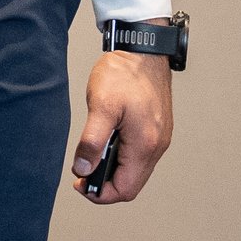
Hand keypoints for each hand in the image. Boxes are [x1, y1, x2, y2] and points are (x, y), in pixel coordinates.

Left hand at [71, 28, 172, 203]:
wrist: (142, 47)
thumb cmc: (123, 73)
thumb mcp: (101, 105)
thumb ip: (92, 141)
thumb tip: (83, 169)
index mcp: (145, 145)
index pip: (125, 189)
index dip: (101, 193)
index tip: (80, 184)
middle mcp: (157, 145)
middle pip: (132, 182)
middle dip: (106, 183)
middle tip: (83, 171)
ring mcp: (160, 136)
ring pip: (137, 169)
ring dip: (114, 169)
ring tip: (92, 156)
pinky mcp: (157, 127)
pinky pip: (140, 153)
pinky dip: (123, 156)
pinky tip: (108, 142)